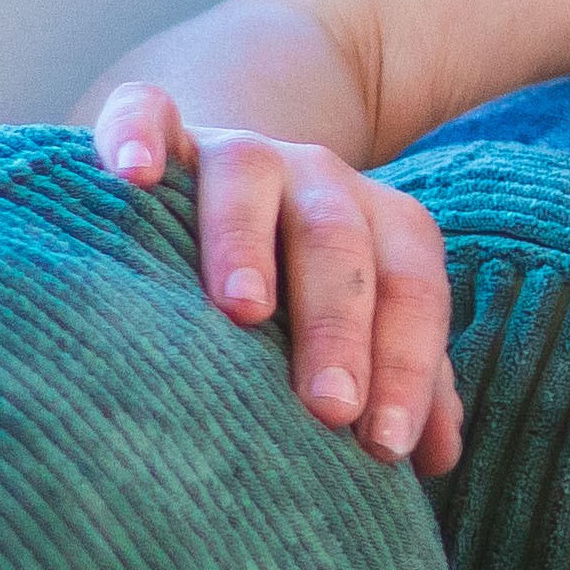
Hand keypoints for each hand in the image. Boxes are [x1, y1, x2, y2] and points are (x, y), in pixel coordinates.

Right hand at [91, 82, 465, 471]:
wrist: (223, 181)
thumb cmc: (297, 288)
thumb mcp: (359, 324)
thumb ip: (403, 378)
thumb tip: (439, 457)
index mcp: (381, 225)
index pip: (411, 291)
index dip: (406, 366)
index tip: (386, 446)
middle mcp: (318, 179)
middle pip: (339, 241)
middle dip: (339, 325)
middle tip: (330, 408)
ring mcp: (236, 148)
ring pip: (248, 177)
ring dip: (247, 241)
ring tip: (242, 309)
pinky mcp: (161, 131)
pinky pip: (146, 112)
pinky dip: (136, 133)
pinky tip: (130, 174)